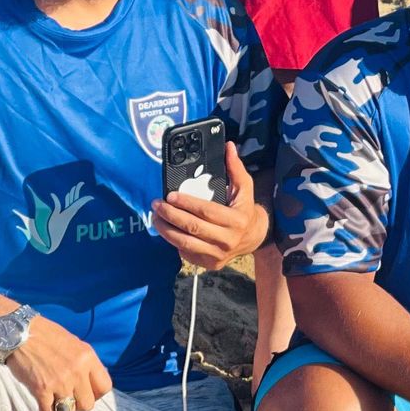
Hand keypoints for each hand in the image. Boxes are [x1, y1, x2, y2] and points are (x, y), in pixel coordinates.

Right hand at [4, 315, 113, 410]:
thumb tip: (92, 379)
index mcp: (87, 357)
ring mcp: (59, 382)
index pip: (105, 387)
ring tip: (55, 400)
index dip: (97, 393)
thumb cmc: (46, 335)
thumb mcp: (74, 343)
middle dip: (79, 404)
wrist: (18, 332)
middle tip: (69, 397)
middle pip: (88, 404)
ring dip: (64, 409)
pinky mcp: (41, 390)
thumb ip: (84, 362)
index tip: (87, 392)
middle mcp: (76, 371)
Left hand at [152, 143, 267, 269]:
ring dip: (166, 230)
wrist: (254, 237)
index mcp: (236, 220)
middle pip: (192, 228)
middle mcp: (228, 240)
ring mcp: (218, 255)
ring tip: (156, 217)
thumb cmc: (244, 209)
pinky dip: (174, 241)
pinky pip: (186, 253)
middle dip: (171, 216)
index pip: (206, 211)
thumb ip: (235, 168)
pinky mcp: (210, 264)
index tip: (170, 196)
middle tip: (157, 205)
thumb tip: (228, 146)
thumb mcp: (244, 188)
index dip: (187, 203)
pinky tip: (167, 230)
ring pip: (185, 243)